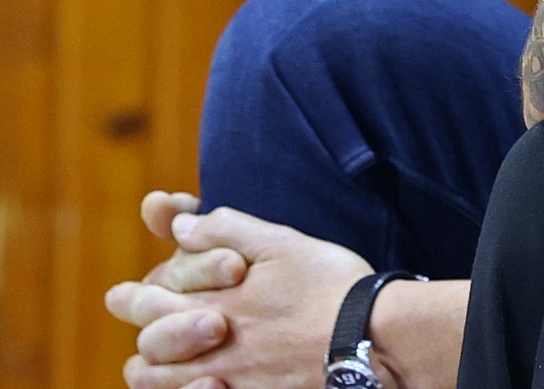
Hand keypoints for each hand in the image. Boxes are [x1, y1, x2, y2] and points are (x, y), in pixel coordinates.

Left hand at [107, 207, 371, 388]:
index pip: (152, 298)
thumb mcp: (281, 243)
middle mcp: (212, 344)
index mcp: (213, 301)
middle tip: (132, 328)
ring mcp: (230, 378)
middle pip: (151, 347)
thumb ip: (226, 229)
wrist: (371, 337)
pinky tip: (202, 384)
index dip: (131, 296)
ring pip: (165, 383)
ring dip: (152, 373)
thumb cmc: (330, 286)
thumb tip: (181, 225)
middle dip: (140, 333)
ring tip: (147, 368)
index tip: (119, 295)